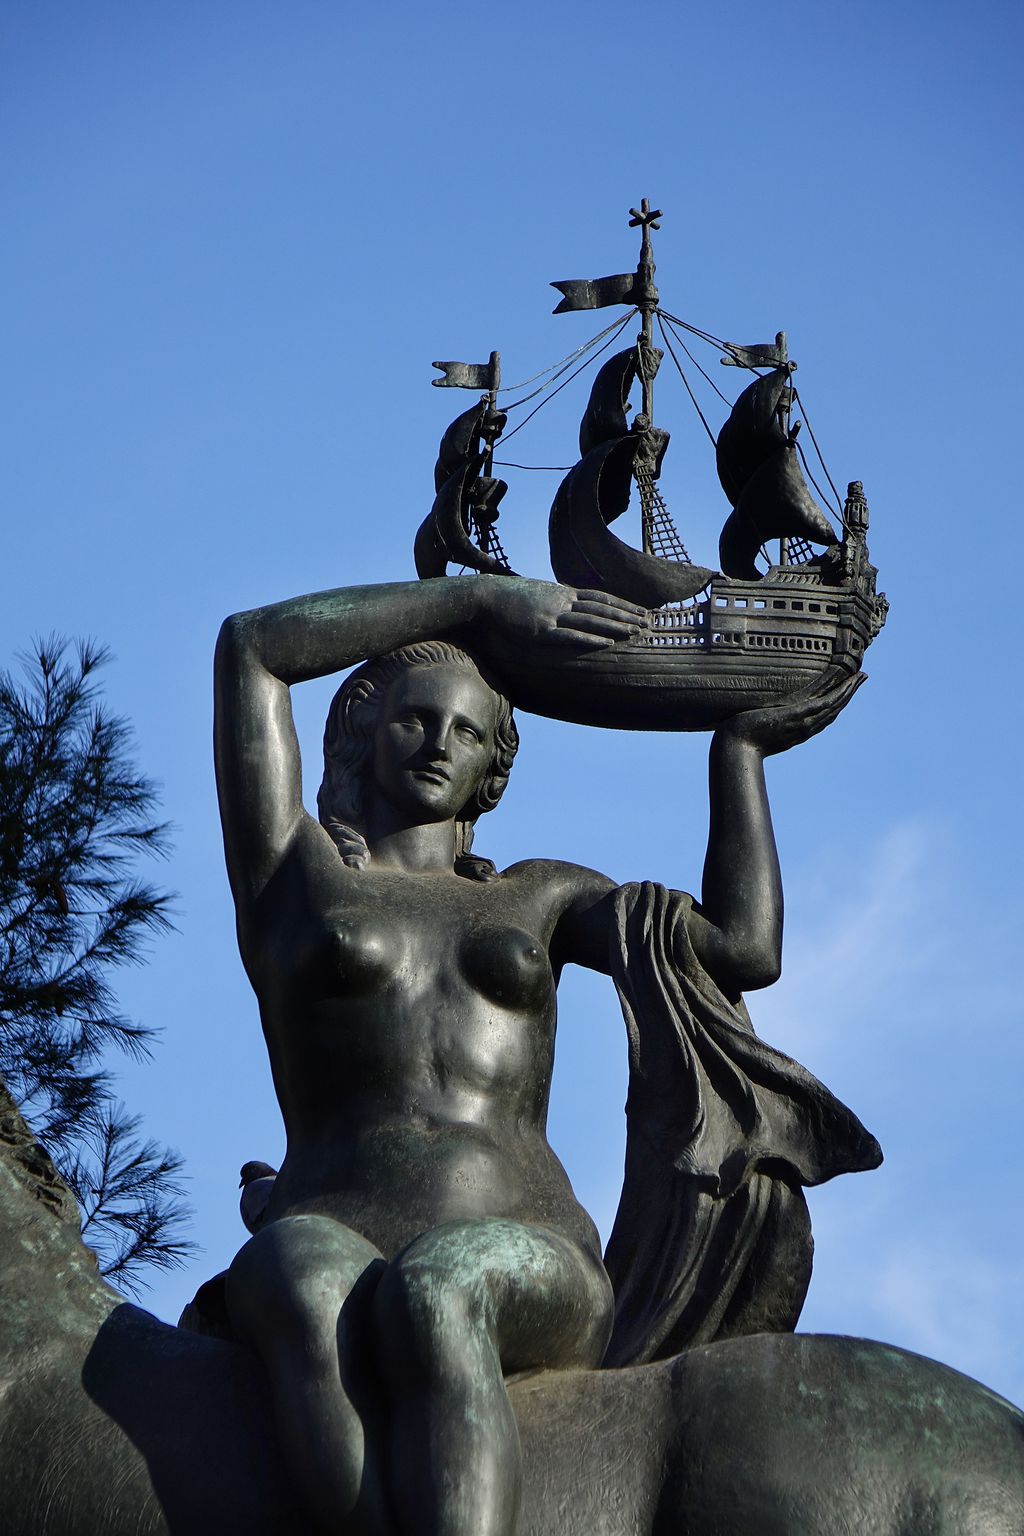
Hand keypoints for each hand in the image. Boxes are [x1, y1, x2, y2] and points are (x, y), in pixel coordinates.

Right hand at [477, 577, 647, 650]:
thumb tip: (570, 606)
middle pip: (601, 608)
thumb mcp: (539, 594)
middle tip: (648, 622)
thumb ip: (557, 600)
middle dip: (626, 615)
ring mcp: (552, 615)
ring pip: (590, 621)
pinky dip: (589, 640)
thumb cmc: (510, 597)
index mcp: (563, 592)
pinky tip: (606, 644)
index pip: (600, 597)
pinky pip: (569, 636)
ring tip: (635, 632)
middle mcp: (562, 601)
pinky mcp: (540, 630)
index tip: (641, 609)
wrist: (487, 596)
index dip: (622, 604)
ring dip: (614, 627)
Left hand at [718, 666, 866, 757]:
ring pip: (832, 705)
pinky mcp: (794, 716)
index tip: (848, 690)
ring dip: (848, 691)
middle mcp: (804, 728)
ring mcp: (801, 723)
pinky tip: (845, 685)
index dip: (839, 702)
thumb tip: (761, 710)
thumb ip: (767, 719)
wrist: (734, 748)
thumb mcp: (759, 727)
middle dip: (849, 693)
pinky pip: (821, 704)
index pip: (825, 715)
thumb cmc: (741, 738)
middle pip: (834, 709)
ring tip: (860, 677)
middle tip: (863, 677)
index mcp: (798, 731)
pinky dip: (836, 695)